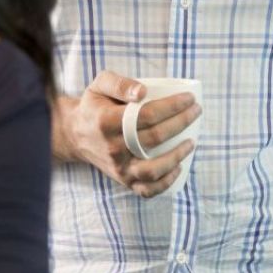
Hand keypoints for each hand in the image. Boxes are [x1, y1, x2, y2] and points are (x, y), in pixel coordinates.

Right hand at [57, 70, 199, 197]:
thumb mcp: (100, 85)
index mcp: (106, 122)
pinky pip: (147, 190)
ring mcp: (118, 168)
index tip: (189, 98)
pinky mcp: (123, 180)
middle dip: (182, 123)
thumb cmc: (95, 106)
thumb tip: (144, 90)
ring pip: (152, 170)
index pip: (146, 115)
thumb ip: (120, 83)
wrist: (76, 135)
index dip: (172, 107)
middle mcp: (112, 147)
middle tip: (196, 111)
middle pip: (154, 138)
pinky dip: (166, 182)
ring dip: (177, 156)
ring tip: (192, 141)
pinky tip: (179, 167)